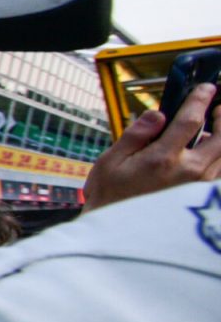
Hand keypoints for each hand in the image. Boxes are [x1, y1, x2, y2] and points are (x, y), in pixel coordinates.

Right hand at [86, 84, 218, 209]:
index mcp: (162, 159)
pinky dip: (219, 159)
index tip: (205, 87)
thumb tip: (157, 114)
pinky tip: (211, 153)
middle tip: (219, 106)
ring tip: (218, 127)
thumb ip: (136, 135)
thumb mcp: (110, 162)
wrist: (118, 234)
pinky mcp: (201, 197)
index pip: (190, 120)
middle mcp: (188, 172)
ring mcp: (199, 186)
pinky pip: (220, 173)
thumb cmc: (111, 198)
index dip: (200, 99)